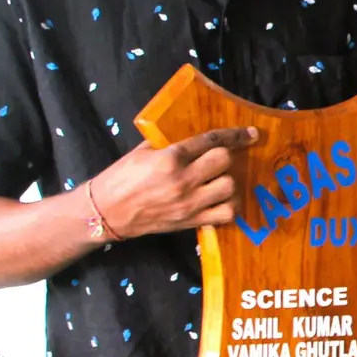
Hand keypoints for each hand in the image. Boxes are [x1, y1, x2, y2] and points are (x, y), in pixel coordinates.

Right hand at [94, 127, 258, 237]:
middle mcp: (183, 180)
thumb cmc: (120, 178)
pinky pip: (225, 214)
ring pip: (229, 187)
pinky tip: (221, 200)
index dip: (235, 135)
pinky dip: (229, 206)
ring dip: (228, 181)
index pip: (211, 141)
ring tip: (219, 180)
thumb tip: (196, 138)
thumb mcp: (142, 152)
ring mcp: (189, 203)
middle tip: (218, 160)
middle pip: (224, 161)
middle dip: (226, 157)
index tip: (251, 133)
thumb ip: (170, 143)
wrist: (105, 213)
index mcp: (170, 158)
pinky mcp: (191, 222)